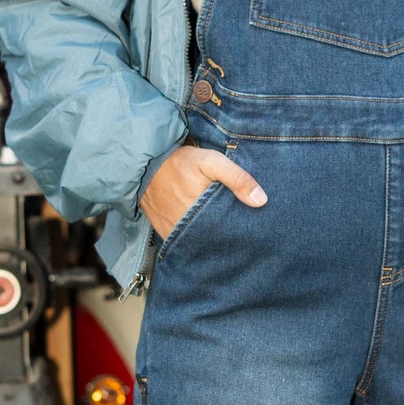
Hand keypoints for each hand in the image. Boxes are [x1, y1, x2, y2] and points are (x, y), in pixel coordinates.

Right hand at [139, 142, 266, 238]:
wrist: (143, 165)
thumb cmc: (179, 162)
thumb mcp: (210, 162)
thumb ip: (236, 178)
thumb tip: (261, 201)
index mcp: (203, 214)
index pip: (231, 231)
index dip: (243, 229)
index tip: (255, 228)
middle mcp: (189, 229)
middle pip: (217, 238)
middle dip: (229, 235)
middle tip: (243, 232)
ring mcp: (176, 234)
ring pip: (202, 242)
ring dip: (212, 238)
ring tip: (225, 232)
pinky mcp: (166, 233)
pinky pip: (185, 241)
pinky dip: (196, 238)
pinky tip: (205, 231)